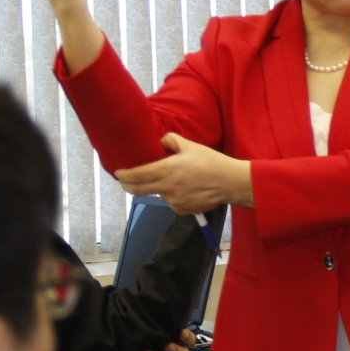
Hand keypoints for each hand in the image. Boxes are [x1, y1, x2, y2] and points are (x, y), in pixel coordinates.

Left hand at [115, 134, 252, 212]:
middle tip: (126, 181)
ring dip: (158, 188)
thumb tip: (159, 142)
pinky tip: (186, 189)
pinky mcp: (181, 210)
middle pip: (137, 191)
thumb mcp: (190, 145)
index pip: (135, 176)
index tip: (118, 172)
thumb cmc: (211, 162)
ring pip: (157, 194)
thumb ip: (170, 140)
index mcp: (166, 171)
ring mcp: (173, 202)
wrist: (230, 182)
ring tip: (174, 180)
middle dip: (128, 186)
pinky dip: (172, 196)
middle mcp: (166, 188)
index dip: (123, 175)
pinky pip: (170, 202)